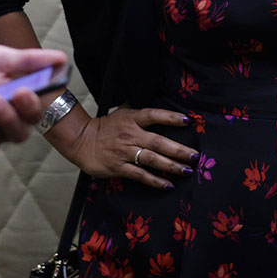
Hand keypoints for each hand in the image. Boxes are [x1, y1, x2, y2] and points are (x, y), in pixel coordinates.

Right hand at [63, 105, 198, 189]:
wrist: (82, 141)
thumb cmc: (106, 126)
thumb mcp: (122, 111)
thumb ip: (139, 108)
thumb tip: (155, 93)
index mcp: (132, 119)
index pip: (154, 115)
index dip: (170, 117)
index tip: (188, 121)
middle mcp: (130, 135)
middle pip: (158, 142)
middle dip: (178, 150)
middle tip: (194, 156)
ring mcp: (124, 152)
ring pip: (152, 159)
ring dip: (171, 166)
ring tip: (186, 170)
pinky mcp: (119, 167)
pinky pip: (140, 175)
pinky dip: (154, 180)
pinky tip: (168, 184)